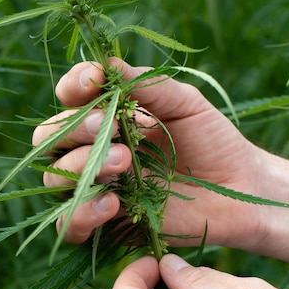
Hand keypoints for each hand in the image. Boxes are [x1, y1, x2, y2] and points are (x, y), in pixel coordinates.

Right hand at [32, 58, 278, 250]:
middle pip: (49, 141)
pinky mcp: (105, 225)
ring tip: (124, 162)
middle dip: (73, 130)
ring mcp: (96, 189)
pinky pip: (69, 225)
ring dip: (80, 167)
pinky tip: (112, 203)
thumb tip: (108, 63)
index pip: (69, 100)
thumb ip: (148, 85)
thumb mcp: (185, 104)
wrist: (240, 189)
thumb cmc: (213, 141)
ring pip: (54, 180)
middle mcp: (93, 152)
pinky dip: (81, 213)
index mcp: (107, 119)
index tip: (94, 80)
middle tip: (109, 128)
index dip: (71, 87)